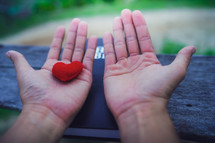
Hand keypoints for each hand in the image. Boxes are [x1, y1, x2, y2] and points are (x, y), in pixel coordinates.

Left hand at [6, 18, 96, 125]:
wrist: (47, 111)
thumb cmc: (35, 95)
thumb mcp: (24, 74)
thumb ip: (20, 61)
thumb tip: (10, 53)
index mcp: (51, 68)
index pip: (56, 48)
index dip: (59, 38)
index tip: (62, 27)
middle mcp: (65, 69)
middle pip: (70, 47)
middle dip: (74, 34)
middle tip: (78, 21)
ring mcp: (76, 73)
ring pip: (80, 51)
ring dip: (83, 38)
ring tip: (84, 25)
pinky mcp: (85, 78)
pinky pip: (89, 60)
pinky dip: (92, 49)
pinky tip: (93, 38)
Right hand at [103, 9, 194, 142]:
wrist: (140, 109)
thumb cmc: (158, 92)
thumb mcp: (175, 72)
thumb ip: (182, 58)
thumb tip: (192, 47)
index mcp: (148, 61)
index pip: (143, 39)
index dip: (140, 26)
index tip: (136, 14)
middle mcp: (135, 63)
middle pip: (130, 39)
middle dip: (128, 25)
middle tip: (124, 12)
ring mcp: (122, 67)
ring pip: (119, 45)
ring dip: (118, 32)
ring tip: (116, 19)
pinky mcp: (110, 73)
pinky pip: (109, 55)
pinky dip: (108, 45)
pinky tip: (107, 34)